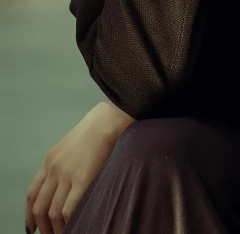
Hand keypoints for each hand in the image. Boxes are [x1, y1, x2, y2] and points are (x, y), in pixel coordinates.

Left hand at [24, 103, 126, 233]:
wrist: (108, 119)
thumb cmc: (96, 130)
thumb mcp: (71, 145)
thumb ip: (64, 163)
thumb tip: (64, 185)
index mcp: (50, 160)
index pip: (32, 193)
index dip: (29, 214)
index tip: (32, 227)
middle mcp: (54, 168)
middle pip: (39, 206)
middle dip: (42, 226)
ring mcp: (67, 174)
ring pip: (52, 212)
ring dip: (56, 228)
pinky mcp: (82, 178)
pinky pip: (69, 209)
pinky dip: (68, 222)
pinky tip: (74, 225)